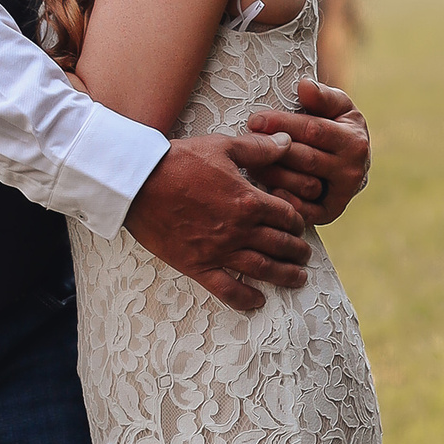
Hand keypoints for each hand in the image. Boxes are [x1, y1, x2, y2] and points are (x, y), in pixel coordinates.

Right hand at [124, 130, 312, 311]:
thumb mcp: (222, 146)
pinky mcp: (198, 266)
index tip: (300, 226)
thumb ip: (258, 148)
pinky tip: (258, 302)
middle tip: (305, 255)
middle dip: (297, 251)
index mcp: (248, 200)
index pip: (286, 216)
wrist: (138, 183)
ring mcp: (219, 251)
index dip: (298, 222)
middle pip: (280, 245)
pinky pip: (227, 290)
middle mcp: (238, 229)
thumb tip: (285, 142)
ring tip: (298, 279)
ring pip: (262, 269)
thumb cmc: (178, 161)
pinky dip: (246, 299)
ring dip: (284, 275)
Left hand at [245, 79, 370, 222]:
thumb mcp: (336, 106)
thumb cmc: (335, 127)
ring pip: (303, 184)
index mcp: (353, 140)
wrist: (350, 161)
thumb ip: (322, 96)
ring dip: (273, 174)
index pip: (313, 130)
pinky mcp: (330, 212)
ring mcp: (342, 194)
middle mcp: (351, 169)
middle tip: (245, 144)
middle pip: (305, 159)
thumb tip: (305, 85)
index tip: (255, 120)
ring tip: (249, 163)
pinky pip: (306, 211)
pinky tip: (268, 191)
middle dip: (272, 150)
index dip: (282, 124)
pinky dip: (286, 202)